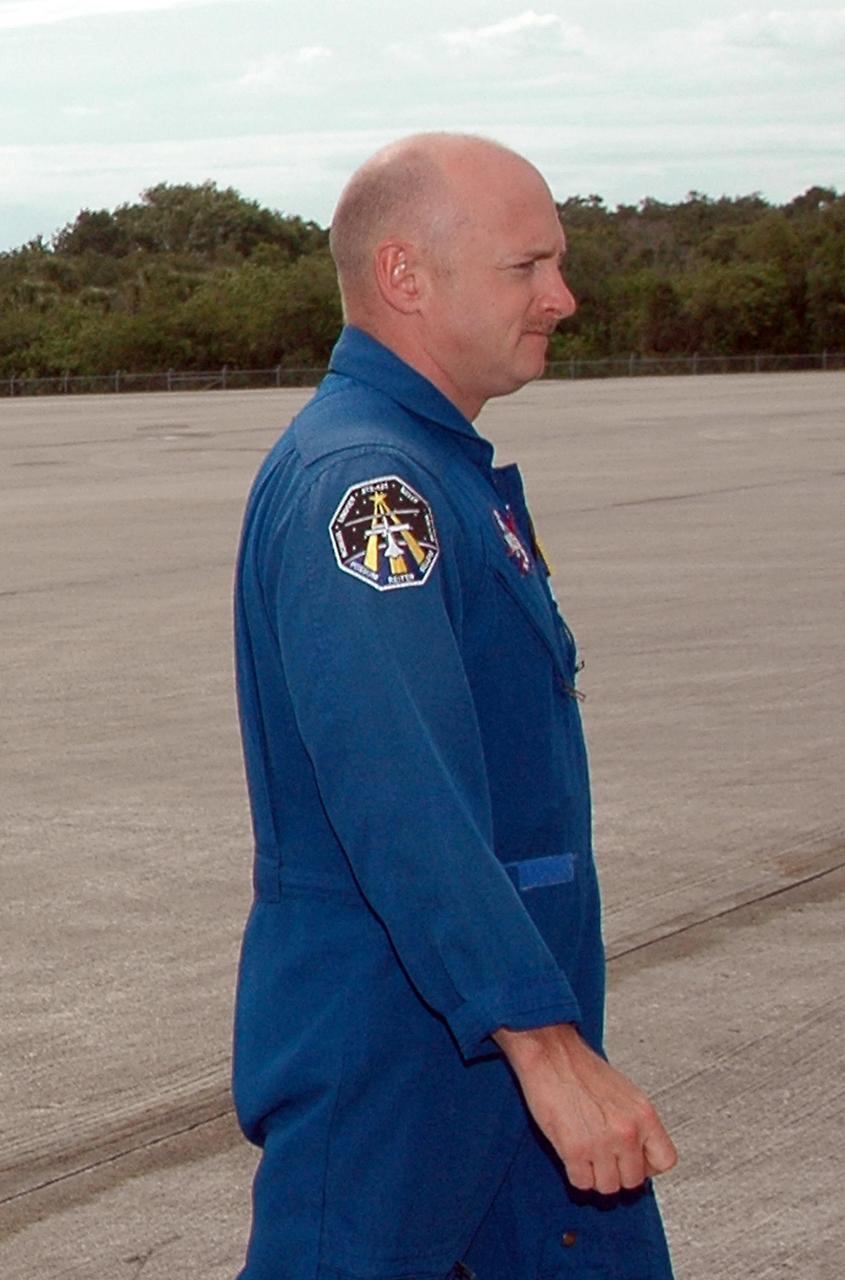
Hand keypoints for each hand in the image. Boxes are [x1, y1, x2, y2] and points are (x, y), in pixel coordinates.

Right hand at [493, 1022, 676, 1194]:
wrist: (551, 1053)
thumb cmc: (582, 1068)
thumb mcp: (625, 1093)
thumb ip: (636, 1123)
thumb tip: (638, 1152)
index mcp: (644, 1115)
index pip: (664, 1160)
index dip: (647, 1165)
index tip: (634, 1161)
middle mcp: (627, 1132)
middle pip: (633, 1180)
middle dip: (617, 1172)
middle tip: (603, 1157)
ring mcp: (602, 1143)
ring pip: (607, 1187)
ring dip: (595, 1175)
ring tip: (586, 1153)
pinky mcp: (574, 1150)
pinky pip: (581, 1182)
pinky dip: (575, 1173)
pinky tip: (572, 1153)